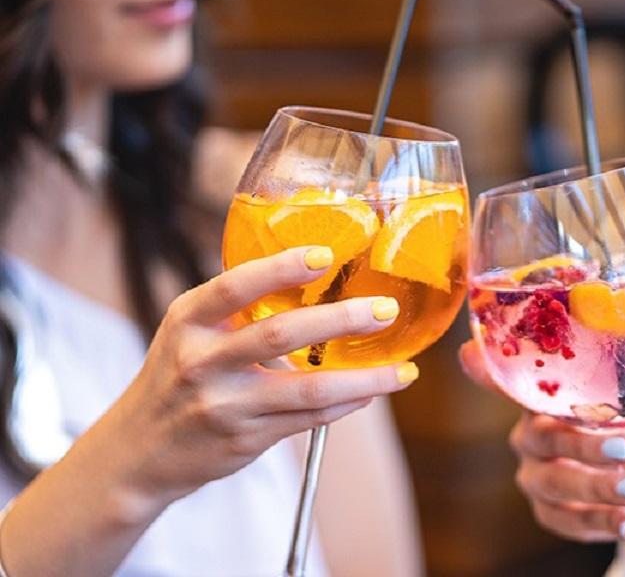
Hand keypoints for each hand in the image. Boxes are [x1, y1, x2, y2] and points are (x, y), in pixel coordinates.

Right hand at [3, 246, 417, 576]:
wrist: (136, 453)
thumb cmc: (176, 378)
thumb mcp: (188, 332)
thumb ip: (236, 309)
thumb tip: (312, 275)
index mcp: (188, 321)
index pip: (236, 285)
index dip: (282, 268)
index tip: (326, 255)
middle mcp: (202, 361)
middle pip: (280, 333)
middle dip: (341, 320)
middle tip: (385, 310)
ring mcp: (224, 405)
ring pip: (308, 389)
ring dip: (363, 379)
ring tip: (402, 372)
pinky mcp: (245, 439)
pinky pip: (308, 419)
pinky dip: (346, 404)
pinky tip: (371, 392)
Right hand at [459, 339, 624, 575]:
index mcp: (554, 399)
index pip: (517, 382)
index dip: (489, 372)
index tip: (469, 354)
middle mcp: (534, 434)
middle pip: (541, 436)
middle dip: (582, 445)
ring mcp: (537, 476)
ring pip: (553, 483)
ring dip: (598, 488)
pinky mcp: (550, 513)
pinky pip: (566, 521)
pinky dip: (602, 523)